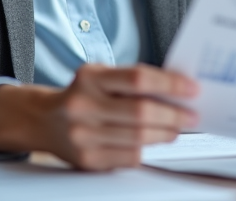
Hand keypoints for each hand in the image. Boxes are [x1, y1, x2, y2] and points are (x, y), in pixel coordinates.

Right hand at [0, 63, 198, 169]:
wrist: (43, 121)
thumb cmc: (82, 94)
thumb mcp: (100, 76)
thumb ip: (132, 80)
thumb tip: (177, 88)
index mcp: (90, 78)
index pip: (138, 78)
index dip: (170, 83)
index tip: (192, 88)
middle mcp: (83, 106)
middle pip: (141, 112)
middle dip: (173, 114)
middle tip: (192, 115)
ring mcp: (83, 135)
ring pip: (138, 138)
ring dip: (165, 133)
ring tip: (177, 128)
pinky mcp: (87, 159)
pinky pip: (128, 157)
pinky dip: (147, 149)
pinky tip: (155, 141)